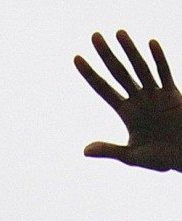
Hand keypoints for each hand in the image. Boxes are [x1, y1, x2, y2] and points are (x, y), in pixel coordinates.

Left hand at [74, 30, 181, 170]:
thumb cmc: (158, 158)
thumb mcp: (131, 156)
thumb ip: (109, 150)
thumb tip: (84, 151)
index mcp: (127, 113)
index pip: (103, 89)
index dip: (91, 74)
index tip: (76, 58)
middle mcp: (139, 100)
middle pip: (118, 73)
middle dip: (106, 55)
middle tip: (94, 36)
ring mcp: (156, 95)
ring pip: (140, 68)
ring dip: (130, 50)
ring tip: (118, 32)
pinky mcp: (173, 95)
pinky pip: (164, 74)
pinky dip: (158, 60)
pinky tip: (151, 44)